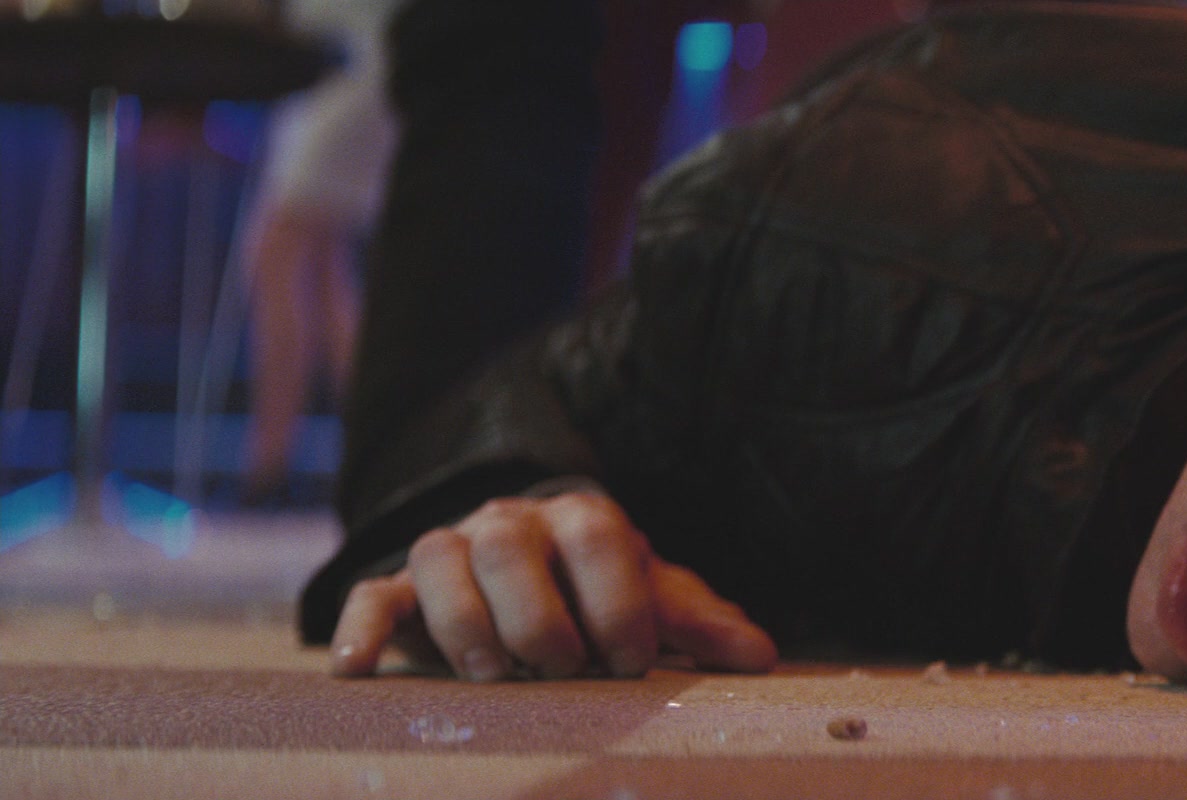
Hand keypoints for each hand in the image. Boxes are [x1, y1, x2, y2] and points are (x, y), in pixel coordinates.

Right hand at [328, 492, 776, 679]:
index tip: (634, 661)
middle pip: (507, 543)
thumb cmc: (602, 594)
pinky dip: (359, 629)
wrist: (533, 575)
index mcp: (581, 517)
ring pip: (437, 559)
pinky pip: (369, 596)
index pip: (596, 536)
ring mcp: (450, 550)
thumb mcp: (655, 602)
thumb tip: (760, 656)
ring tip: (493, 675)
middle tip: (561, 670)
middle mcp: (511, 522)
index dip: (616, 599)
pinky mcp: (401, 591)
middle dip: (536, 613)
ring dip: (463, 620)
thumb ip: (699, 624)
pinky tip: (357, 671)